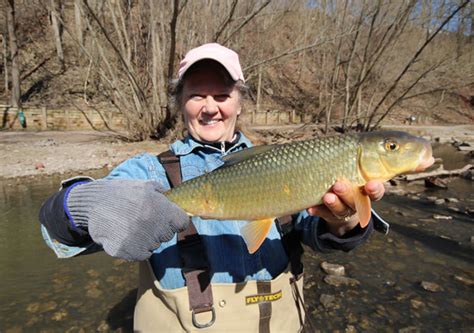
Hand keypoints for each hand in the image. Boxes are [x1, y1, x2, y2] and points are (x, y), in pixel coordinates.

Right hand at [67, 180, 189, 260]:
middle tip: (143, 219)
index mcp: (161, 208)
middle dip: (159, 229)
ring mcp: (139, 240)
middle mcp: (152, 225)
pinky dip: (136, 248)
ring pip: (154, 246)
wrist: (94, 201)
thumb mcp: (147, 186)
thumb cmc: (123, 192)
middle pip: (167, 235)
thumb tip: (177, 204)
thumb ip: (165, 196)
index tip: (167, 218)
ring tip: (131, 225)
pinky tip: (126, 235)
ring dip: (147, 239)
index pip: (182, 223)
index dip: (175, 220)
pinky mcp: (126, 251)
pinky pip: (141, 255)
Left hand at [307, 180, 384, 235]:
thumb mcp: (359, 180)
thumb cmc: (352, 186)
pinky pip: (323, 214)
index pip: (376, 193)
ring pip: (339, 209)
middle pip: (354, 201)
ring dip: (333, 204)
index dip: (374, 190)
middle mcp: (356, 204)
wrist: (344, 210)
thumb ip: (361, 173)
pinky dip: (317, 211)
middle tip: (339, 186)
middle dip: (347, 194)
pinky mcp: (329, 215)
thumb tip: (385, 153)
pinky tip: (310, 209)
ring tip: (327, 197)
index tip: (370, 185)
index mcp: (367, 194)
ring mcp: (343, 211)